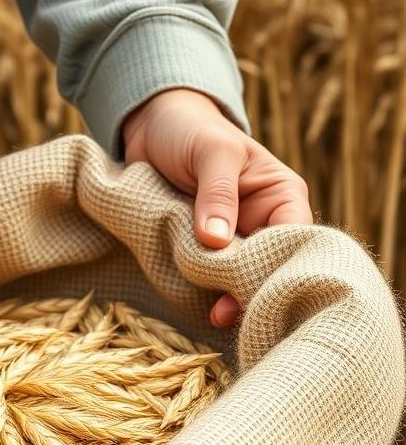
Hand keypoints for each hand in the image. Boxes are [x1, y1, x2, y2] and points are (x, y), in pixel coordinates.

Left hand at [122, 89, 311, 327]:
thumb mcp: (211, 151)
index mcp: (280, 197)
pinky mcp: (198, 248)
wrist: (150, 127)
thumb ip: (217, 192)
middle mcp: (261, 223)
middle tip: (224, 315)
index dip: (278, 267)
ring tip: (212, 317)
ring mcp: (230, 239)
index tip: (253, 291)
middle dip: (248, 290)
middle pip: (265, 267)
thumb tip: (216, 240)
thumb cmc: (190, 130)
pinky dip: (198, 288)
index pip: (294, 239)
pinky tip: (192, 305)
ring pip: (234, 277)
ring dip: (221, 294)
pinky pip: (203, 274)